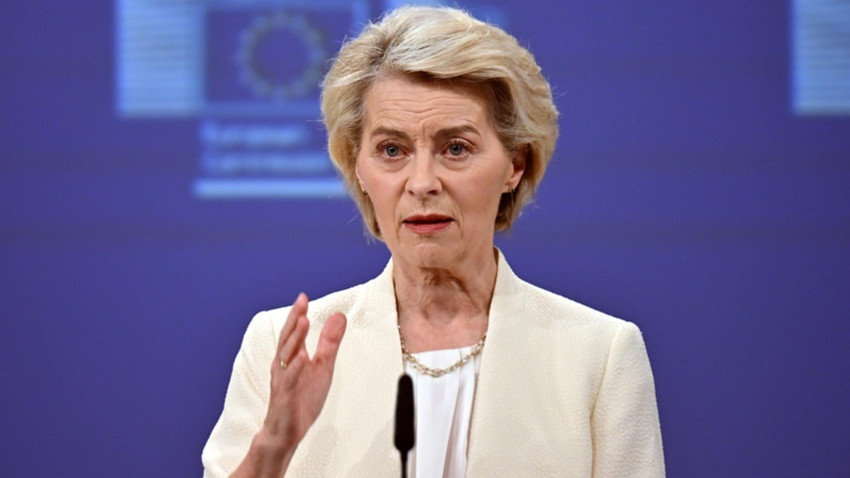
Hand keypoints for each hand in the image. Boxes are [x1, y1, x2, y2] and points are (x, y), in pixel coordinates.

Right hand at [246, 293, 346, 473]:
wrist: (286, 431)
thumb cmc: (301, 397)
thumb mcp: (322, 366)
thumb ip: (329, 342)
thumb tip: (339, 316)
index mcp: (291, 357)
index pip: (294, 332)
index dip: (298, 314)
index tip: (303, 297)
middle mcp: (283, 366)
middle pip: (288, 338)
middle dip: (294, 319)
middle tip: (301, 302)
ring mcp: (283, 381)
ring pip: (286, 356)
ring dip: (295, 338)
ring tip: (303, 321)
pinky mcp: (285, 397)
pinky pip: (289, 381)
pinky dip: (294, 368)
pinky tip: (301, 357)